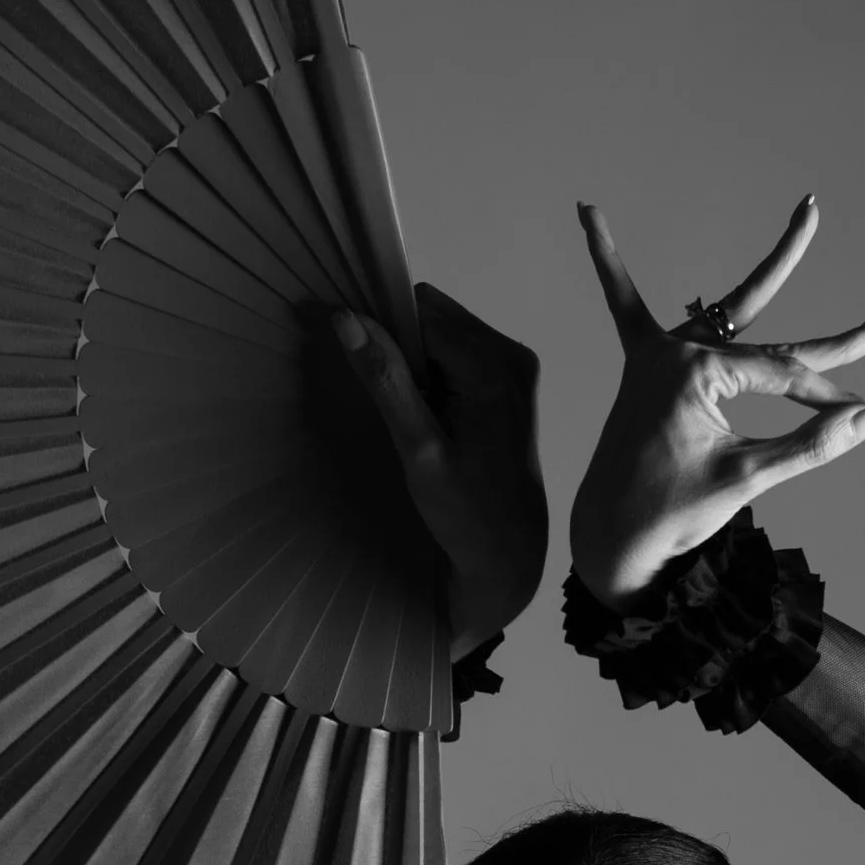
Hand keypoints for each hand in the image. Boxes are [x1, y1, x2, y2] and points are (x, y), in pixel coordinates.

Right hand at [332, 283, 547, 658]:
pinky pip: (464, 354)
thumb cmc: (465, 513)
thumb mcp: (417, 450)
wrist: (510, 553)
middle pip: (438, 316)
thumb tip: (346, 319)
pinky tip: (441, 419)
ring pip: (449, 333)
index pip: (424, 311)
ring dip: (424, 365)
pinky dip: (442, 376)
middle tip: (406, 410)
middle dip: (409, 349)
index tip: (377, 378)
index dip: (390, 333)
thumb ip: (386, 381)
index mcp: (493, 366)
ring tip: (424, 419)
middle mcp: (513, 354)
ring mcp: (519, 366)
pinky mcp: (515, 381)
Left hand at [568, 195, 864, 603]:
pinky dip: (609, 263)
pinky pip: (626, 308)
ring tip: (807, 213)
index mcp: (694, 372)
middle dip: (831, 338)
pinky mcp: (640, 371)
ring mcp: (655, 357)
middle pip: (770, 337)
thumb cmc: (672, 514)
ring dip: (770, 273)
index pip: (782, 376)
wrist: (606, 543)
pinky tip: (588, 211)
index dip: (827, 397)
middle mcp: (674, 351)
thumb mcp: (747, 477)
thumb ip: (812, 442)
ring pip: (727, 311)